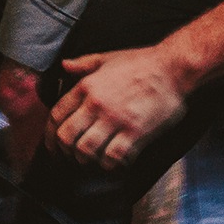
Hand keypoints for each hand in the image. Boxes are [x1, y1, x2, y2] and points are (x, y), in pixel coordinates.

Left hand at [49, 45, 189, 168]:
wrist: (173, 68)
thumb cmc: (142, 62)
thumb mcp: (107, 58)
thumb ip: (83, 64)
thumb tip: (64, 65)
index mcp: (86, 86)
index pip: (56, 116)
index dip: (50, 136)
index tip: (54, 146)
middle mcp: (97, 104)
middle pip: (67, 137)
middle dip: (65, 153)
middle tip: (71, 159)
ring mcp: (116, 119)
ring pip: (86, 151)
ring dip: (86, 161)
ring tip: (92, 162)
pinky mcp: (136, 132)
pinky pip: (113, 157)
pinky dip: (110, 165)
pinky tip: (114, 163)